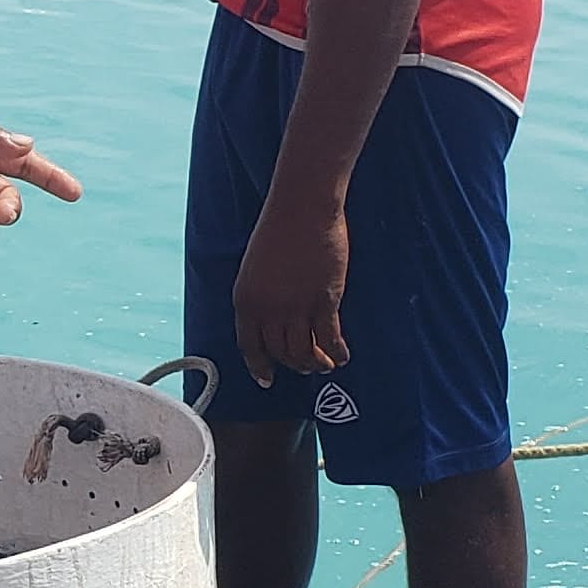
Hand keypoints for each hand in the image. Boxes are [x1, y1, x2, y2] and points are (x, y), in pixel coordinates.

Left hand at [233, 197, 347, 383]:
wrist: (303, 208)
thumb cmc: (280, 229)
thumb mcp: (257, 267)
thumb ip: (262, 296)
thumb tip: (276, 321)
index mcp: (245, 301)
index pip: (250, 346)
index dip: (260, 366)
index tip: (267, 380)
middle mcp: (267, 310)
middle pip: (281, 353)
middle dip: (294, 365)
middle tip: (307, 366)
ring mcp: (295, 308)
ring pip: (304, 353)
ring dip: (316, 363)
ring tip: (325, 364)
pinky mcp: (323, 302)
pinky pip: (329, 340)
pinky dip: (336, 353)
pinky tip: (342, 357)